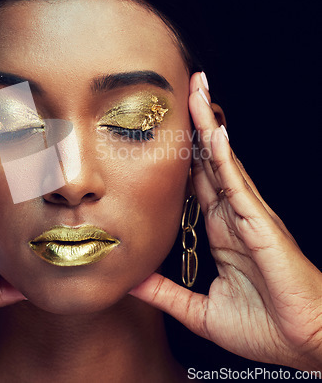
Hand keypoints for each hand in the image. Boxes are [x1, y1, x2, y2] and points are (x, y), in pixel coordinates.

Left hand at [129, 71, 321, 369]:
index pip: (194, 181)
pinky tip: (214, 133)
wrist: (304, 346)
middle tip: (184, 89)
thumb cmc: (263, 328)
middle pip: (207, 159)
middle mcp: (232, 214)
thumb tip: (130, 282)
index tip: (162, 130)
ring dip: (209, 126)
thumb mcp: (199, 311)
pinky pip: (239, 183)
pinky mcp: (260, 223)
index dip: (180, 154)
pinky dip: (225, 157)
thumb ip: (164, 293)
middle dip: (196, 124)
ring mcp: (247, 214)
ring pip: (223, 161)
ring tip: (197, 92)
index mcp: (219, 230)